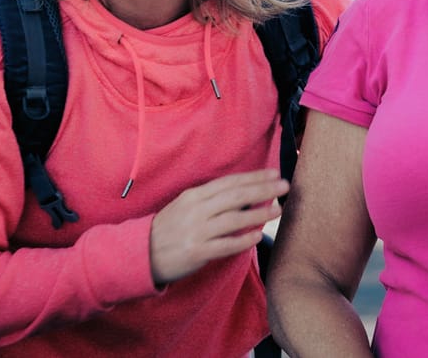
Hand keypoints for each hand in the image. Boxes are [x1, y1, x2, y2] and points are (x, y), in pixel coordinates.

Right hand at [149, 169, 286, 287]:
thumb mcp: (186, 206)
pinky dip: (243, 240)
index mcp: (194, 196)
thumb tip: (243, 194)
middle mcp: (196, 210)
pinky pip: (225, 245)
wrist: (143, 253)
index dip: (253, 177)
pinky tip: (257, 236)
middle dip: (262, 190)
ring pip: (234, 219)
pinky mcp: (197, 252)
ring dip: (258, 214)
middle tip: (284, 186)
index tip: (273, 173)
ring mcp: (197, 231)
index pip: (229, 183)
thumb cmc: (170, 228)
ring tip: (277, 210)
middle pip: (235, 196)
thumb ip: (211, 200)